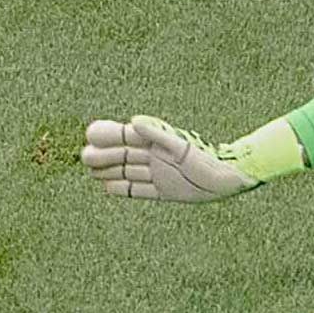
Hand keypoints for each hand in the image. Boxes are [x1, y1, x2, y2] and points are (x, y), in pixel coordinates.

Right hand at [79, 116, 258, 203]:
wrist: (229, 179)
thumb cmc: (207, 160)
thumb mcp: (181, 147)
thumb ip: (158, 134)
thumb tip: (134, 121)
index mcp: (159, 141)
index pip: (127, 136)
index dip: (109, 135)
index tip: (91, 134)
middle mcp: (156, 157)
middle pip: (124, 155)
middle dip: (104, 154)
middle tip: (85, 156)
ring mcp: (159, 174)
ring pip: (128, 171)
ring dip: (109, 170)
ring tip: (90, 170)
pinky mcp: (165, 191)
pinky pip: (139, 190)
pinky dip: (123, 189)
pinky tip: (107, 187)